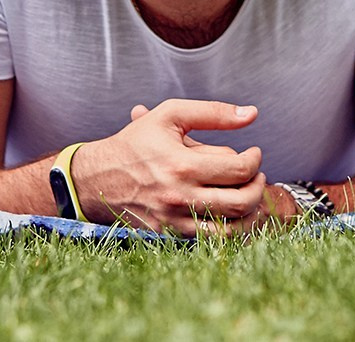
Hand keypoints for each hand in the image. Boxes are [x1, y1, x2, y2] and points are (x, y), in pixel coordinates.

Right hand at [79, 100, 266, 235]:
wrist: (96, 178)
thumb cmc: (136, 142)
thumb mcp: (170, 115)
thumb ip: (214, 113)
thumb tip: (252, 113)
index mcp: (182, 165)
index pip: (238, 169)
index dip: (255, 160)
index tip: (254, 153)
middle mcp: (179, 197)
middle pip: (241, 202)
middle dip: (258, 187)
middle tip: (256, 175)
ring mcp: (174, 221)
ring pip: (230, 230)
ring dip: (248, 213)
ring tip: (247, 195)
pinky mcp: (168, 236)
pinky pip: (209, 242)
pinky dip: (228, 231)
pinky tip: (230, 214)